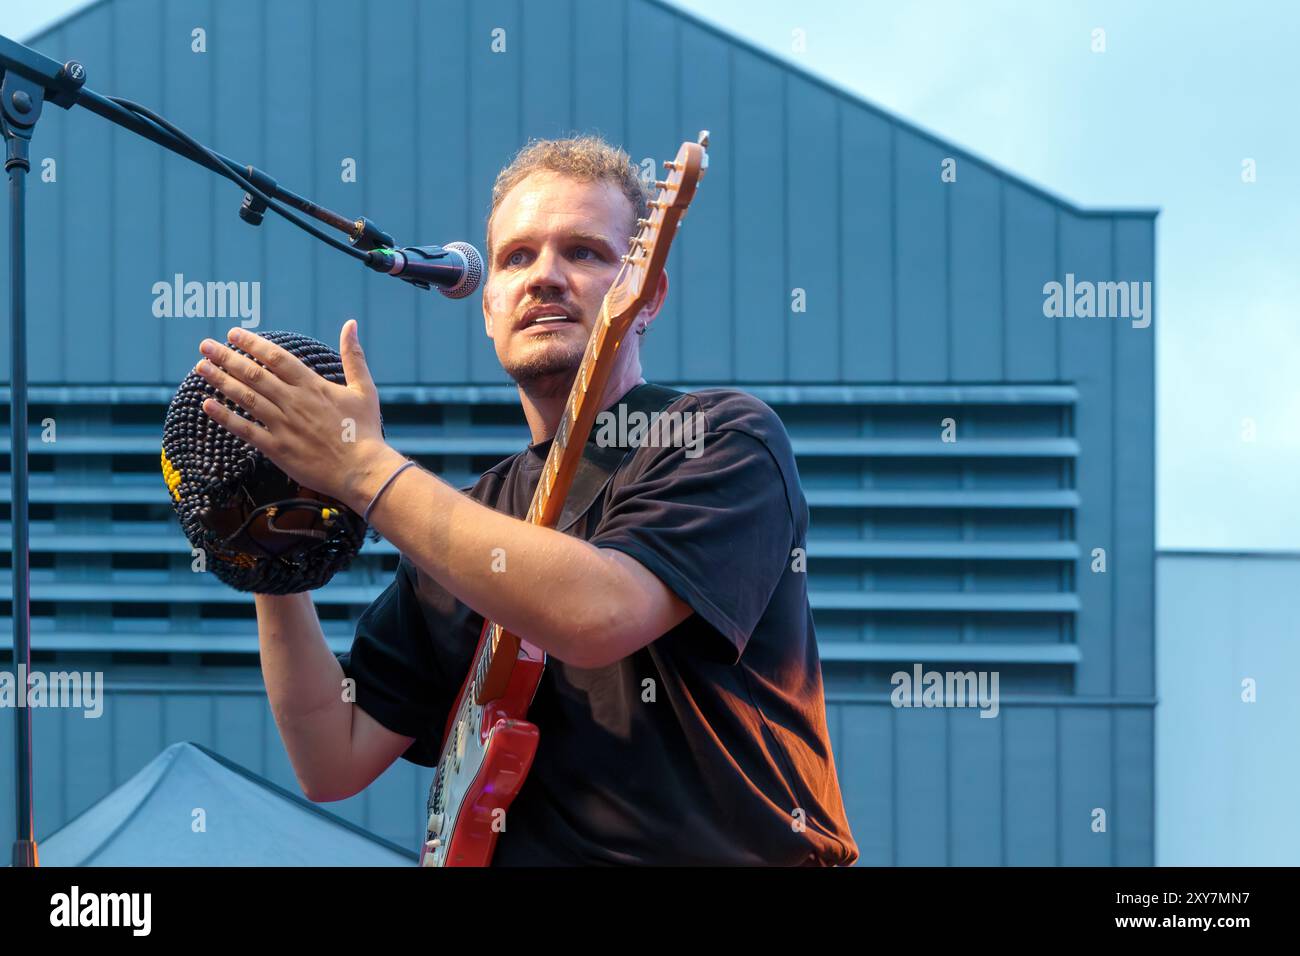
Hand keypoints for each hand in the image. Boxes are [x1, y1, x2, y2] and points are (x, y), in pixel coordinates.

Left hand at [195, 320, 391, 509]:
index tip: (233, 334)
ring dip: (220, 381)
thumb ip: (353, 356)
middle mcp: (293, 402)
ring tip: (201, 368)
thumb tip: (350, 324)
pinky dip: (225, 417)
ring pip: (245, 398)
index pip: (276, 357)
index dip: (252, 344)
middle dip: (226, 357)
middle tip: (205, 345)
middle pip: (254, 374)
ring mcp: (283, 425)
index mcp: (312, 386)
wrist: (362, 470)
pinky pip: (245, 430)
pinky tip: (207, 405)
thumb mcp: (364, 389)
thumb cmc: (365, 430)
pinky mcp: (277, 449)